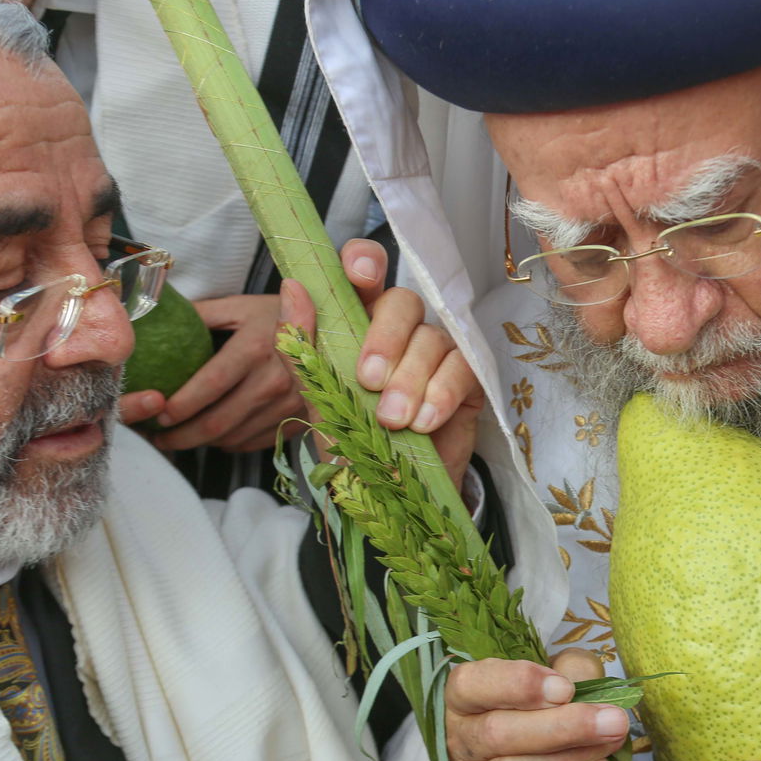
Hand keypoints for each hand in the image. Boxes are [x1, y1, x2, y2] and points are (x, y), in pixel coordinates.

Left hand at [131, 293, 298, 452]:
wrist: (328, 328)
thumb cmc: (277, 315)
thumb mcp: (240, 306)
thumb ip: (200, 315)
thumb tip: (155, 322)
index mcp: (256, 347)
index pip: (210, 386)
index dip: (181, 406)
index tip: (159, 414)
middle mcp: (276, 380)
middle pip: (218, 422)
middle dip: (182, 436)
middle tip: (159, 436)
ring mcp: (290, 404)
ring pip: (234, 437)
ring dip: (202, 444)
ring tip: (179, 438)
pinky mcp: (299, 420)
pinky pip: (254, 443)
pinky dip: (229, 444)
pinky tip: (213, 436)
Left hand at [279, 238, 483, 488]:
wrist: (389, 499)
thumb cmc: (352, 445)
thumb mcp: (317, 402)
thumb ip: (300, 348)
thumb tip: (292, 287)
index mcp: (359, 323)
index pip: (366, 272)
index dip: (365, 261)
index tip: (360, 274)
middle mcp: (400, 331)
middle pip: (403, 302)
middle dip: (385, 338)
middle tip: (367, 381)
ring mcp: (436, 353)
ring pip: (431, 338)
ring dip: (409, 380)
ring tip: (392, 421)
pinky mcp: (467, 380)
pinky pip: (463, 368)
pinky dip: (441, 394)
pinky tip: (423, 423)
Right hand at [445, 650, 630, 760]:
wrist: (546, 746)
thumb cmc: (547, 702)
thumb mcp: (558, 672)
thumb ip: (570, 669)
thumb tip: (584, 684)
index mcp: (463, 695)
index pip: (471, 685)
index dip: (518, 685)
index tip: (566, 688)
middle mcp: (460, 739)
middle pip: (497, 734)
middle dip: (561, 728)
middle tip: (612, 721)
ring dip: (570, 760)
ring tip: (609, 744)